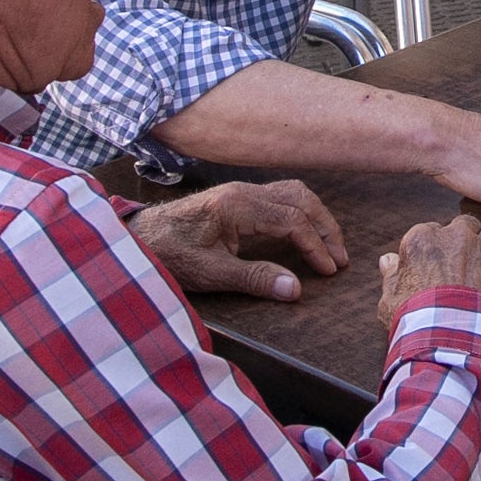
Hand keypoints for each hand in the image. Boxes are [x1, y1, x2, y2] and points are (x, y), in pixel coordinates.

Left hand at [132, 179, 348, 299]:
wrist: (139, 238)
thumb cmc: (169, 254)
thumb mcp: (210, 273)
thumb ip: (254, 278)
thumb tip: (295, 289)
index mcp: (236, 206)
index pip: (291, 220)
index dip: (315, 245)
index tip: (329, 269)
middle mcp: (242, 191)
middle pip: (300, 199)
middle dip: (326, 228)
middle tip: (341, 258)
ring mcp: (239, 191)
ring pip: (292, 193)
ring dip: (316, 216)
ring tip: (330, 244)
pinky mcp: (235, 197)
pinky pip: (280, 195)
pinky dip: (301, 211)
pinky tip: (304, 230)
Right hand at [379, 215, 480, 328]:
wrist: (451, 342)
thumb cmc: (420, 323)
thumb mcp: (391, 301)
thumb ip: (392, 276)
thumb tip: (387, 260)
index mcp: (423, 240)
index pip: (433, 231)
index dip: (439, 248)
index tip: (442, 264)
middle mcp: (456, 235)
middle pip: (465, 225)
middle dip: (468, 241)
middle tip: (469, 264)